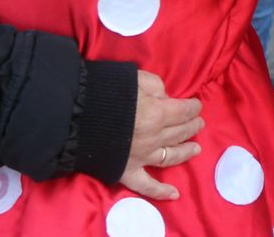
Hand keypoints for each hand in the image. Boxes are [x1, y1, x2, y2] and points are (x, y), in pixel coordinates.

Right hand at [119, 71, 203, 200]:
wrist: (75, 116)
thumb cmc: (106, 91)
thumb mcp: (135, 78)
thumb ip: (155, 86)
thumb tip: (165, 98)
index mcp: (158, 114)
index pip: (183, 111)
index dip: (193, 107)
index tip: (196, 105)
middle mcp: (154, 138)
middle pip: (180, 132)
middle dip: (192, 126)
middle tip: (199, 123)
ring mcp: (142, 157)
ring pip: (171, 156)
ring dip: (185, 152)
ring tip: (196, 149)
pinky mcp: (128, 171)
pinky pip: (147, 185)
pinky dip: (161, 192)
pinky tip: (174, 195)